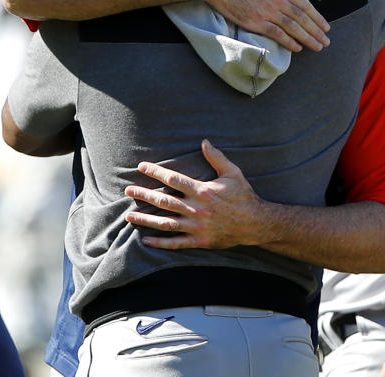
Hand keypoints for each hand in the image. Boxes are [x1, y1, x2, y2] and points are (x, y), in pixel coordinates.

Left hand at [124, 140, 271, 248]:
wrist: (256, 223)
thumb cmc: (244, 196)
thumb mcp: (233, 173)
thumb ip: (217, 157)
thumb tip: (205, 141)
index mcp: (202, 190)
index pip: (173, 179)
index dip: (156, 172)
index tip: (142, 167)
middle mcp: (196, 208)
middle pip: (164, 201)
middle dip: (144, 195)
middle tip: (128, 191)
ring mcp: (196, 226)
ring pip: (165, 223)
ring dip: (146, 219)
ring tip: (129, 216)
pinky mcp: (199, 240)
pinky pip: (176, 243)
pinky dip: (160, 242)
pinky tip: (146, 240)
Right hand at [204, 0, 329, 52]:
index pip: (304, 5)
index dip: (316, 17)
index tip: (325, 26)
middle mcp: (278, 1)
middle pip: (302, 18)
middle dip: (316, 31)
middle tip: (326, 41)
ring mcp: (268, 12)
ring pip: (293, 28)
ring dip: (308, 38)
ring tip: (318, 47)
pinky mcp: (256, 22)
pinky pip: (277, 34)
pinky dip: (289, 42)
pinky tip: (297, 48)